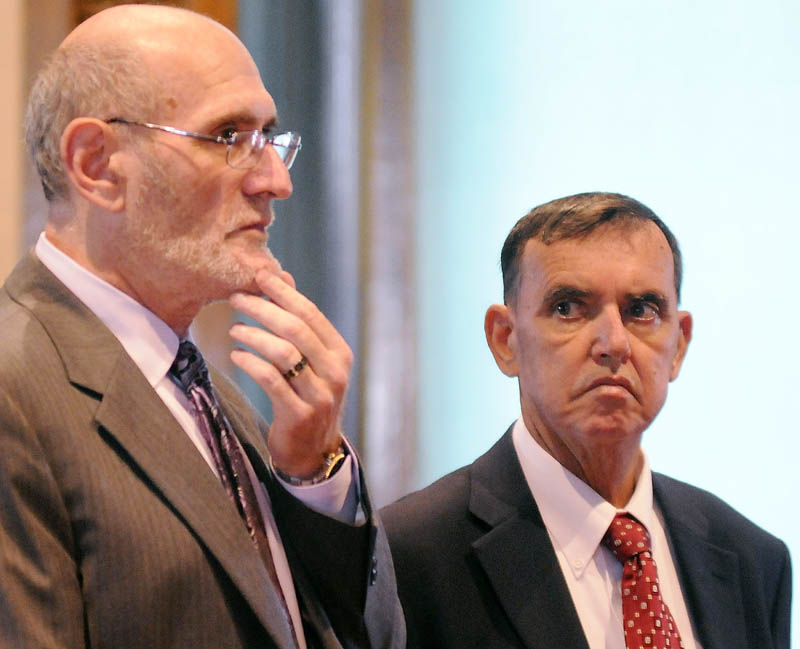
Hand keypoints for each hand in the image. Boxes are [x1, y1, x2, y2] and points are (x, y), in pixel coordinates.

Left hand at [228, 269, 351, 477]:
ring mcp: (319, 395)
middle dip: (263, 309)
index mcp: (340, 353)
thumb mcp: (312, 361)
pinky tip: (236, 356)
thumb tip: (282, 276)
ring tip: (234, 329)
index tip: (260, 276)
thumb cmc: (308, 397)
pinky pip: (271, 381)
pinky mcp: (299, 415)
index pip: (311, 314)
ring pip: (284, 353)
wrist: (313, 450)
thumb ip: (300, 323)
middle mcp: (335, 372)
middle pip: (296, 329)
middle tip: (236, 298)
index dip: (284, 293)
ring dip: (254, 335)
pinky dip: (251, 363)